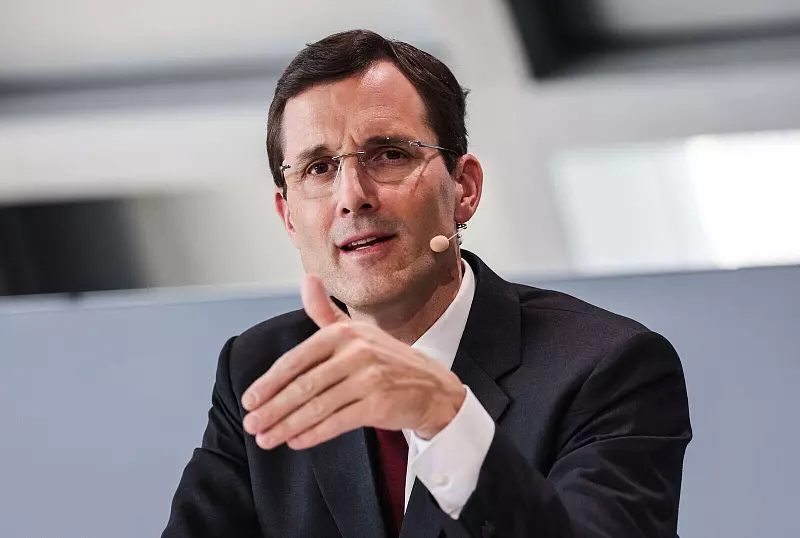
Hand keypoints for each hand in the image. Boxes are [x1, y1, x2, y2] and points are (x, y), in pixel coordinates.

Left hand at [241, 274, 465, 449]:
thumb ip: (325, 313)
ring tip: (267, 438)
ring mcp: (370, 378)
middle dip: (273, 409)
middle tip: (252, 425)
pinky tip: (296, 441)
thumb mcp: (357, 331)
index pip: (297, 359)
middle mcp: (357, 351)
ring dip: (287, 425)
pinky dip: (314, 434)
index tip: (249, 400)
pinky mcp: (379, 404)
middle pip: (304, 385)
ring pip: (317, 406)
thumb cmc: (386, 359)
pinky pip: (338, 422)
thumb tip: (307, 279)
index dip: (270, 382)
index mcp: (344, 333)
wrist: (432, 387)